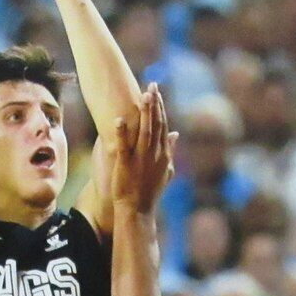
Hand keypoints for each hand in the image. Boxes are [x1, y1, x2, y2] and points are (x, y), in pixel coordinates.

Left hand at [112, 84, 176, 211]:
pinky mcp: (126, 164)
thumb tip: (176, 134)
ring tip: (141, 95)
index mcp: (163, 154)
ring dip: (144, 113)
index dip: (160, 108)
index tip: (157, 92)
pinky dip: (122, 132)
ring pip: (144, 131)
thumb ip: (171, 151)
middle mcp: (154, 154)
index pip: (163, 125)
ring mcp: (141, 159)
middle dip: (154, 104)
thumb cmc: (149, 191)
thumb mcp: (165, 170)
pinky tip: (118, 119)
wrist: (138, 210)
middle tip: (151, 85)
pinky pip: (124, 145)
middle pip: (155, 124)